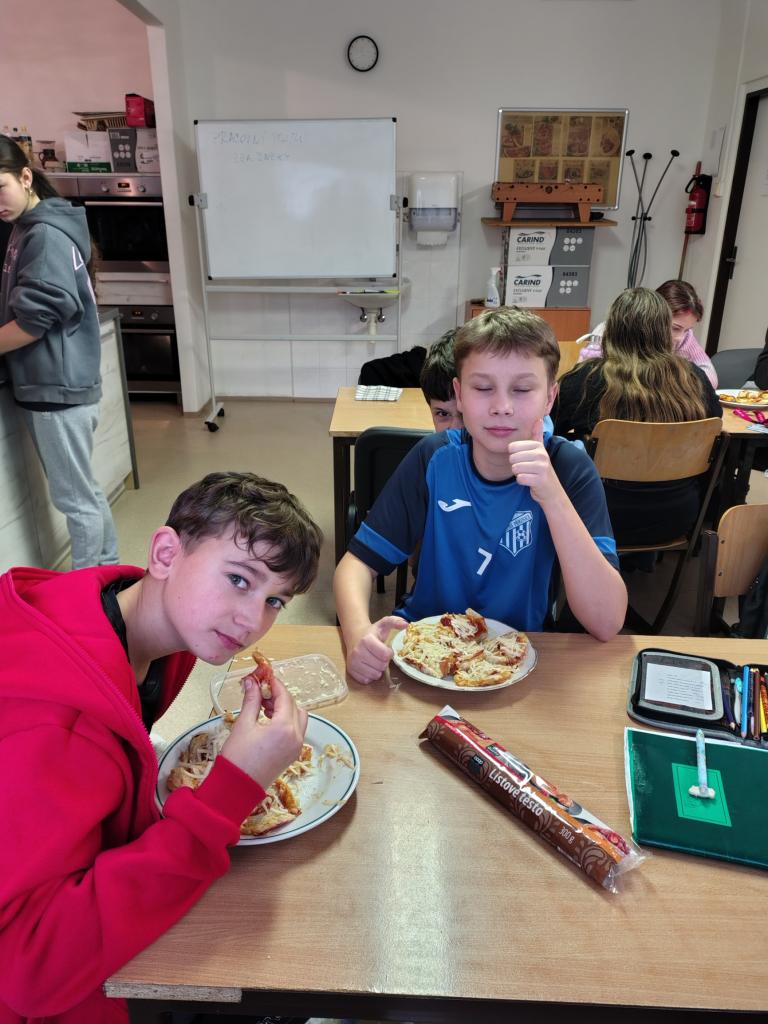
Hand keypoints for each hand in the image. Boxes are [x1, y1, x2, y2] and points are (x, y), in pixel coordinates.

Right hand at [221, 674, 306, 790]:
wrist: (237, 789)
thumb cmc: (238, 757)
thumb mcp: (244, 725)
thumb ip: (251, 700)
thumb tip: (252, 682)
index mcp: (285, 727)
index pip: (285, 697)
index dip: (275, 684)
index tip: (265, 676)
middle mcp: (296, 736)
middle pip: (295, 706)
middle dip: (280, 696)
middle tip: (262, 692)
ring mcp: (296, 747)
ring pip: (299, 718)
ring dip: (285, 708)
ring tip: (263, 706)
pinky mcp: (292, 755)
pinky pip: (296, 731)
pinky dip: (286, 721)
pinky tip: (268, 720)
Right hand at [346, 615, 407, 683]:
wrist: (354, 637)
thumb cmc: (371, 633)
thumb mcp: (383, 624)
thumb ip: (395, 622)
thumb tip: (406, 624)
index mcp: (366, 640)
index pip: (385, 655)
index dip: (389, 653)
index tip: (386, 649)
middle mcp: (357, 652)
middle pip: (381, 666)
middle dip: (384, 662)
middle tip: (379, 655)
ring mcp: (353, 662)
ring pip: (375, 675)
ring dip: (378, 670)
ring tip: (374, 661)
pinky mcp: (350, 671)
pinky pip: (367, 680)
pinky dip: (370, 675)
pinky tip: (368, 666)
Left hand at [507, 418, 561, 503]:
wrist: (551, 489)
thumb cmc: (541, 469)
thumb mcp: (540, 450)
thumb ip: (537, 435)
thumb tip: (539, 419)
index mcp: (538, 446)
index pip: (512, 447)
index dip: (514, 455)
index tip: (524, 459)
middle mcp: (541, 454)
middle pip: (512, 458)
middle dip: (516, 465)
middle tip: (527, 468)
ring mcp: (542, 467)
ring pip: (515, 468)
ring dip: (519, 474)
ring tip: (529, 474)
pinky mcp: (540, 479)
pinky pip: (520, 479)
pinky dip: (522, 481)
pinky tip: (530, 481)